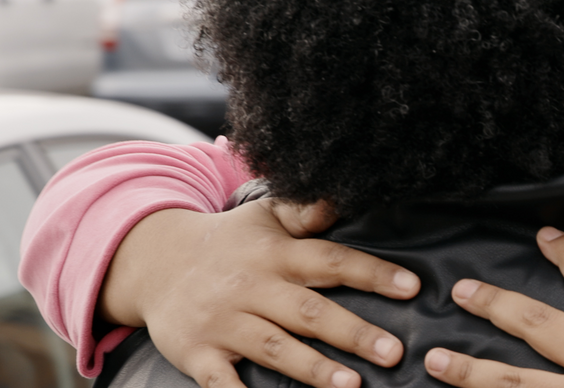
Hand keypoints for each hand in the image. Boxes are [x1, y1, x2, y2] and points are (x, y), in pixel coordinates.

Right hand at [100, 199, 420, 387]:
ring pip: (274, 348)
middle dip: (352, 332)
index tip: (411, 287)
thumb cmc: (227, 243)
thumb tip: (343, 195)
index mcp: (275, 255)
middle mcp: (251, 288)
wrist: (151, 263)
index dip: (371, 273)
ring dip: (314, 368)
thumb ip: (305, 212)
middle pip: (308, 311)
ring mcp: (222, 323)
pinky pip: (219, 382)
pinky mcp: (196, 352)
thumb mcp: (263, 216)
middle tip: (393, 352)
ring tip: (352, 385)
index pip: (329, 260)